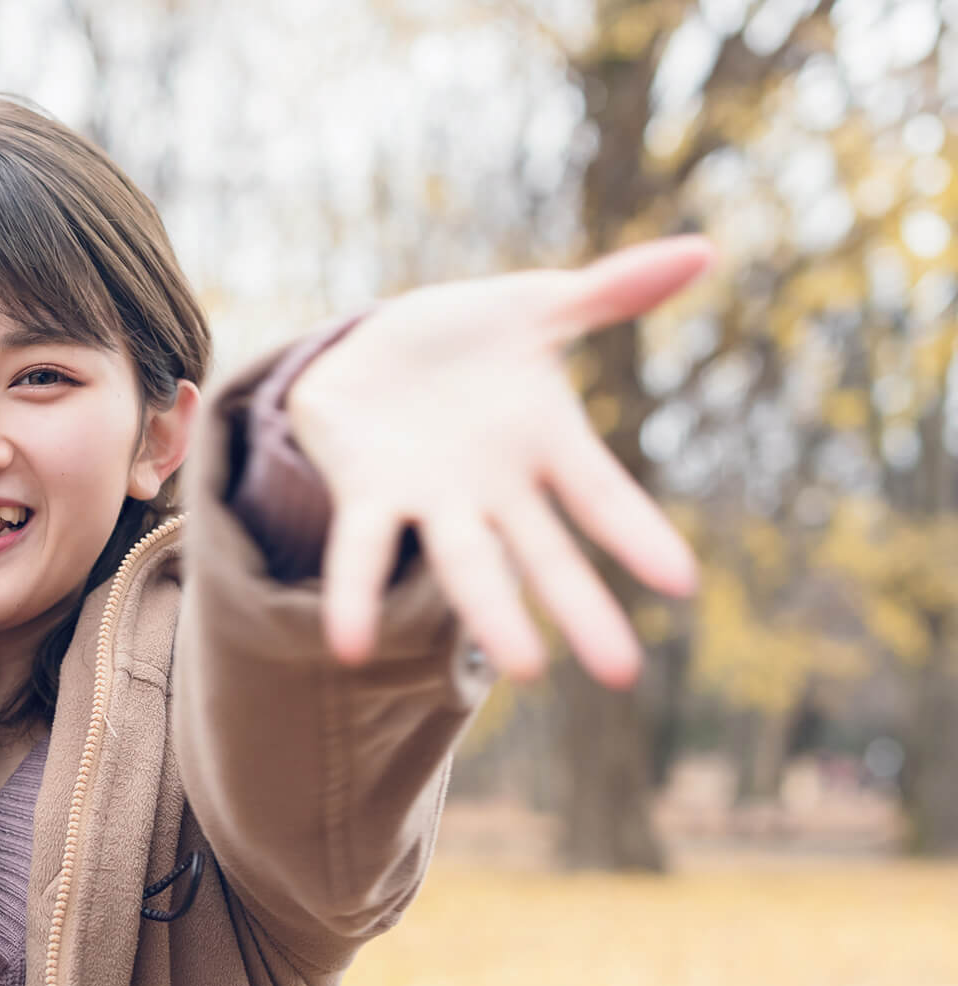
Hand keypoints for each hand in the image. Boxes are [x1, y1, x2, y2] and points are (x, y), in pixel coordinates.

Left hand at [286, 235, 711, 687]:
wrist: (373, 344)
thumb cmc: (469, 334)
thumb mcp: (537, 305)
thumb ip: (610, 291)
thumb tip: (702, 250)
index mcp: (543, 445)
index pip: (600, 497)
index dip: (636, 534)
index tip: (682, 582)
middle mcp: (493, 489)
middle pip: (543, 554)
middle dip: (579, 607)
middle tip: (620, 671)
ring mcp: (433, 500)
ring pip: (465, 563)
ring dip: (492, 611)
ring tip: (524, 668)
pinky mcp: (367, 496)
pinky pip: (361, 551)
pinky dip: (355, 594)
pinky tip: (349, 642)